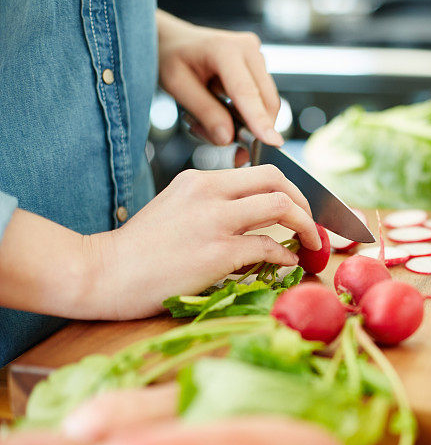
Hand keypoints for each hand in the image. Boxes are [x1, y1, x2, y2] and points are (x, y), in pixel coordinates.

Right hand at [87, 166, 320, 318]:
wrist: (102, 272)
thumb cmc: (138, 250)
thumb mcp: (176, 210)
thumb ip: (212, 207)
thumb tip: (256, 224)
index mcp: (200, 180)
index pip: (261, 172)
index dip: (292, 189)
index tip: (302, 208)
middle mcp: (209, 192)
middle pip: (278, 180)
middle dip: (306, 203)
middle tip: (313, 224)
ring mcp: (214, 221)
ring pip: (282, 207)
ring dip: (306, 227)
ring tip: (310, 244)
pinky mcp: (217, 252)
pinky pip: (269, 247)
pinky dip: (286, 256)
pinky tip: (287, 264)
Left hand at [156, 10, 282, 146]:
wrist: (173, 39)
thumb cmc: (170, 57)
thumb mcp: (176, 85)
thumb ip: (204, 111)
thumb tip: (228, 138)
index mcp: (224, 49)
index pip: (246, 92)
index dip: (259, 120)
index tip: (272, 142)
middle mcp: (248, 49)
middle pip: (266, 101)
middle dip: (252, 130)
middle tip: (224, 146)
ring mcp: (257, 56)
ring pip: (266, 105)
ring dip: (246, 125)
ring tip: (210, 125)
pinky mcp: (259, 67)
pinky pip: (262, 101)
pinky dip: (247, 117)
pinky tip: (222, 114)